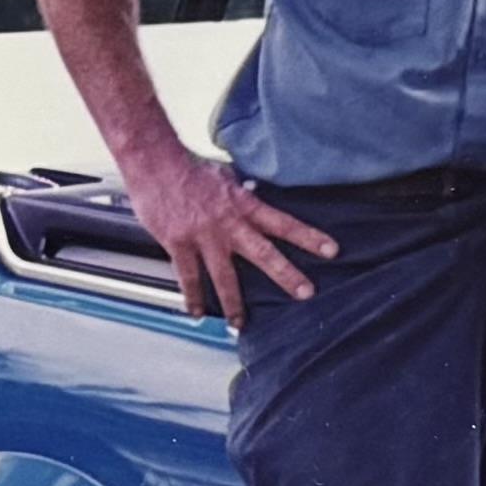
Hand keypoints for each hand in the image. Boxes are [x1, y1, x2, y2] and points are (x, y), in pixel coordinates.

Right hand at [125, 145, 335, 319]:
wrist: (154, 161)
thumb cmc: (189, 166)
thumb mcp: (226, 176)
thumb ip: (241, 195)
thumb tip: (256, 198)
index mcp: (243, 204)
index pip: (283, 223)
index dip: (308, 237)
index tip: (331, 250)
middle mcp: (228, 223)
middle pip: (264, 253)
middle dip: (286, 275)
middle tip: (305, 293)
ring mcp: (203, 236)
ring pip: (224, 276)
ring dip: (234, 304)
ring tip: (240, 324)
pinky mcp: (178, 244)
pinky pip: (188, 276)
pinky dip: (192, 296)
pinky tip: (197, 312)